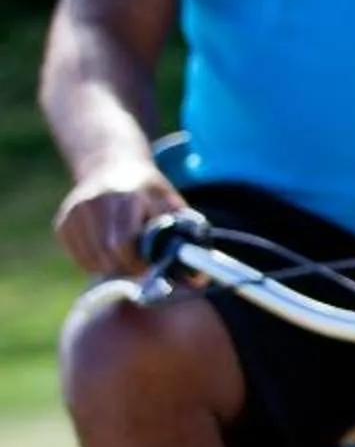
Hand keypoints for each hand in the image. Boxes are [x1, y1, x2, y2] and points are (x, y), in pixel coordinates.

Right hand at [55, 155, 191, 279]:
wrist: (112, 167)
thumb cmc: (148, 192)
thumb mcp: (172, 203)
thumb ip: (187, 235)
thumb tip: (200, 280)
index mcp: (125, 196)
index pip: (123, 243)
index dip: (137, 263)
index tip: (149, 266)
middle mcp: (94, 202)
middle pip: (106, 255)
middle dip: (126, 268)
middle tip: (140, 265)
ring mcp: (74, 212)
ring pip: (91, 261)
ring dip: (111, 268)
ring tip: (127, 256)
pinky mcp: (62, 223)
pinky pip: (79, 258)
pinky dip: (95, 263)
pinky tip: (109, 250)